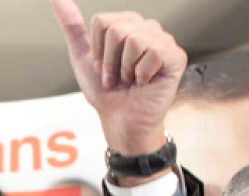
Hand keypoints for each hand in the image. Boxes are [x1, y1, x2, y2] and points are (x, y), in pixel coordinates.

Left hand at [51, 0, 185, 155]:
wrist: (120, 120)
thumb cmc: (106, 92)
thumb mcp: (83, 56)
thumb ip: (72, 26)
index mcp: (128, 24)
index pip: (103, 22)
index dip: (98, 50)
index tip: (104, 68)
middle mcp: (147, 28)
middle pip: (117, 30)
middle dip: (110, 61)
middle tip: (118, 78)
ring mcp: (164, 41)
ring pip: (134, 40)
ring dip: (125, 69)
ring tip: (131, 80)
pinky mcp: (176, 57)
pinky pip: (154, 52)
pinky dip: (143, 73)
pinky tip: (145, 82)